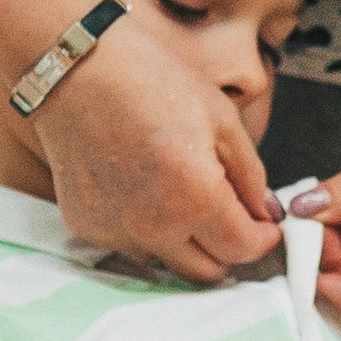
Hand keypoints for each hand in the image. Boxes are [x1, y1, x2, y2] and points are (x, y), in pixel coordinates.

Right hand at [30, 19, 281, 283]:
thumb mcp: (220, 117)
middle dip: (227, 248)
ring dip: (183, 241)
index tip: (264, 224)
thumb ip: (250, 175)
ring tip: (178, 193)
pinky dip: (144, 227)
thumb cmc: (149, 80)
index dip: (262, 238)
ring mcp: (116, 231)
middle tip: (230, 216)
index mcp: (195, 197)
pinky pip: (129, 243)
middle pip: (207, 272)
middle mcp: (154, 226)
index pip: (243, 249)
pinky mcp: (87, 227)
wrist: (75, 68)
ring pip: (167, 261)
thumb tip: (264, 212)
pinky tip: (141, 186)